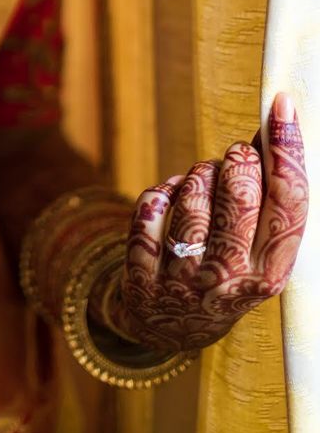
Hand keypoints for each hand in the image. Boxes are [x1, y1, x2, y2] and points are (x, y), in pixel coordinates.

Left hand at [108, 92, 307, 352]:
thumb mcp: (256, 250)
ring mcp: (184, 282)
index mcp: (270, 275)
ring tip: (202, 183)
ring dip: (197, 175)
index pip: (289, 204)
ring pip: (193, 194)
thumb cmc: (224, 270)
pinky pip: (150, 204)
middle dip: (236, 160)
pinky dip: (160, 191)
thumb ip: (267, 200)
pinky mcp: (143, 276)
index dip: (288, 151)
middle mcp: (230, 282)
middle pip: (241, 193)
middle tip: (233, 158)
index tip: (282, 106)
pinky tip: (169, 199)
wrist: (169, 326)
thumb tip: (276, 126)